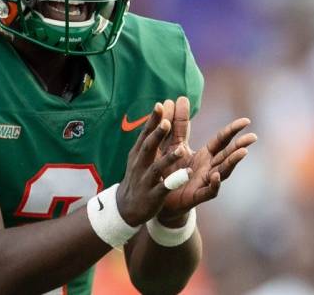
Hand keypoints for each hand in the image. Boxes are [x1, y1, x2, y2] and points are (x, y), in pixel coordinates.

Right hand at [115, 103, 188, 225]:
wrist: (126, 207)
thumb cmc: (137, 176)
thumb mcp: (139, 157)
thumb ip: (149, 139)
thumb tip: (159, 116)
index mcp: (138, 153)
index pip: (145, 134)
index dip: (152, 121)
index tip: (159, 105)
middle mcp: (140, 165)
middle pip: (148, 147)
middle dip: (157, 135)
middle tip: (166, 122)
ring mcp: (146, 180)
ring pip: (157, 168)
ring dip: (169, 159)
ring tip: (182, 149)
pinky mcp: (153, 196)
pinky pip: (165, 187)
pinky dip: (175, 181)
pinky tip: (187, 174)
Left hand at [157, 97, 256, 225]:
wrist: (159, 195)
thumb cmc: (170, 168)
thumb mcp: (173, 143)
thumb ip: (177, 123)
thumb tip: (180, 97)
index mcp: (206, 154)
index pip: (222, 140)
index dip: (232, 131)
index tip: (246, 121)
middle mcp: (210, 167)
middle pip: (227, 155)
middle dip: (240, 146)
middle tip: (253, 136)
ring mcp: (205, 182)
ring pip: (223, 171)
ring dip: (233, 162)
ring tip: (243, 152)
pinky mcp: (197, 196)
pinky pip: (209, 191)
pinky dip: (215, 184)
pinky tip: (216, 176)